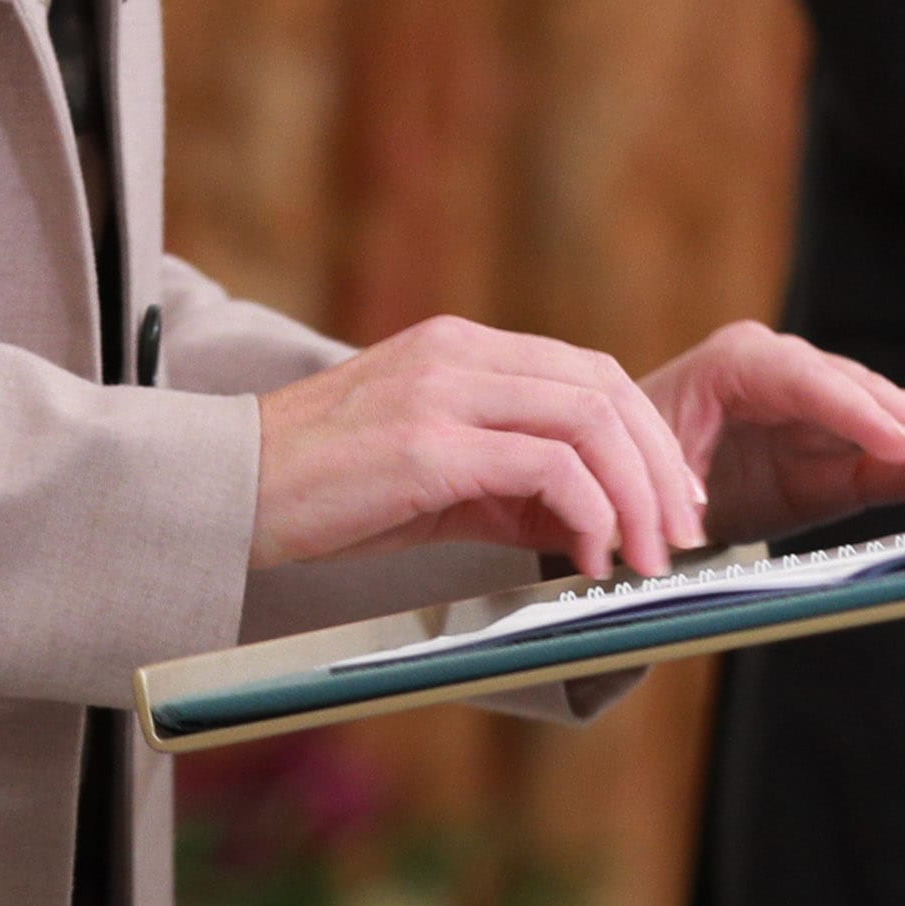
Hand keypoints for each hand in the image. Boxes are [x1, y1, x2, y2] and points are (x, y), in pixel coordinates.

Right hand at [250, 317, 712, 580]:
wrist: (224, 491)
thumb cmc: (319, 491)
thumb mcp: (427, 471)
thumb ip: (506, 479)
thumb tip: (590, 519)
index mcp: (459, 347)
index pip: (587, 372)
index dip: (647, 434)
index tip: (673, 498)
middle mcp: (458, 353)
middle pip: (604, 389)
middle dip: (659, 467)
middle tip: (680, 534)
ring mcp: (442, 393)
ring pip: (589, 422)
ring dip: (635, 497)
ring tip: (645, 558)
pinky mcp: (426, 445)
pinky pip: (545, 468)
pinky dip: (588, 514)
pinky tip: (589, 557)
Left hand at [639, 320, 904, 547]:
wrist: (622, 469)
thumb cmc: (627, 467)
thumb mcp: (641, 477)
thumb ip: (670, 500)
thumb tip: (687, 533)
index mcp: (736, 363)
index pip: (808, 384)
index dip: (859, 415)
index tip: (903, 445)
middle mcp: (788, 373)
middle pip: (868, 397)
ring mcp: (819, 410)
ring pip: (896, 420)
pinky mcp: (836, 451)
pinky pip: (897, 457)